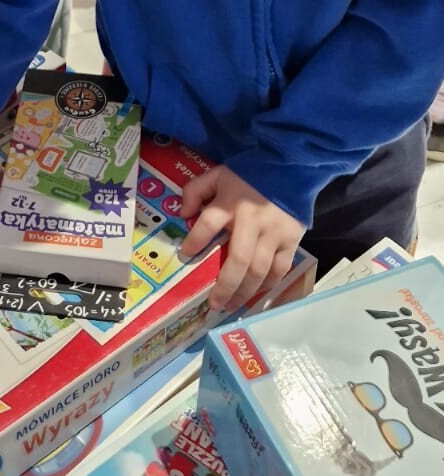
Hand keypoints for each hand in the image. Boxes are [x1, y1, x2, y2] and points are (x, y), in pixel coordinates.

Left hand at [179, 165, 303, 311]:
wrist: (289, 169)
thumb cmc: (248, 175)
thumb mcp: (217, 174)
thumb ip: (196, 190)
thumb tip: (183, 214)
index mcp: (231, 202)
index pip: (209, 223)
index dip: (196, 240)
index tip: (186, 255)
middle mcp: (252, 221)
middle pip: (238, 259)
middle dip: (225, 286)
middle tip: (213, 304)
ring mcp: (274, 234)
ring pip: (259, 271)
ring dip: (244, 292)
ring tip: (230, 306)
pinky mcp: (291, 241)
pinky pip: (279, 269)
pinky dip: (267, 285)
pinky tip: (255, 294)